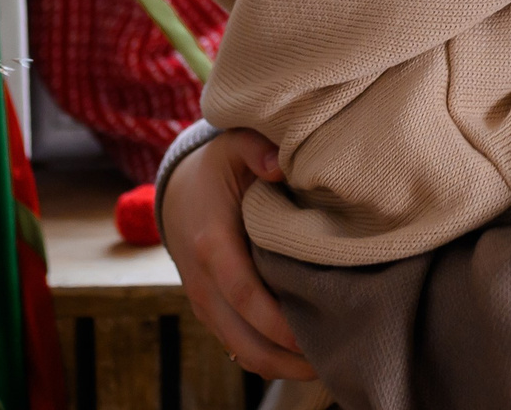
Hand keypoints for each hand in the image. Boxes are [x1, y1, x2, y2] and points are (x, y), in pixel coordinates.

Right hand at [158, 130, 316, 379]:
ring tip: (325, 364)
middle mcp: (203, 282)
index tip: (312, 335)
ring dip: (279, 366)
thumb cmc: (218, 168)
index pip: (244, 295)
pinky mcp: (211, 312)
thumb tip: (280, 166)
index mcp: (212, 244)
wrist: (178, 190)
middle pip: (242, 339)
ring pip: (239, 351)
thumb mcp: (234, 145)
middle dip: (285, 359)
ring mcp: (204, 302)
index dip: (277, 322)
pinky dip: (267, 358)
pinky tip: (302, 356)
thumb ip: (257, 150)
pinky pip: (237, 345)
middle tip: (332, 361)